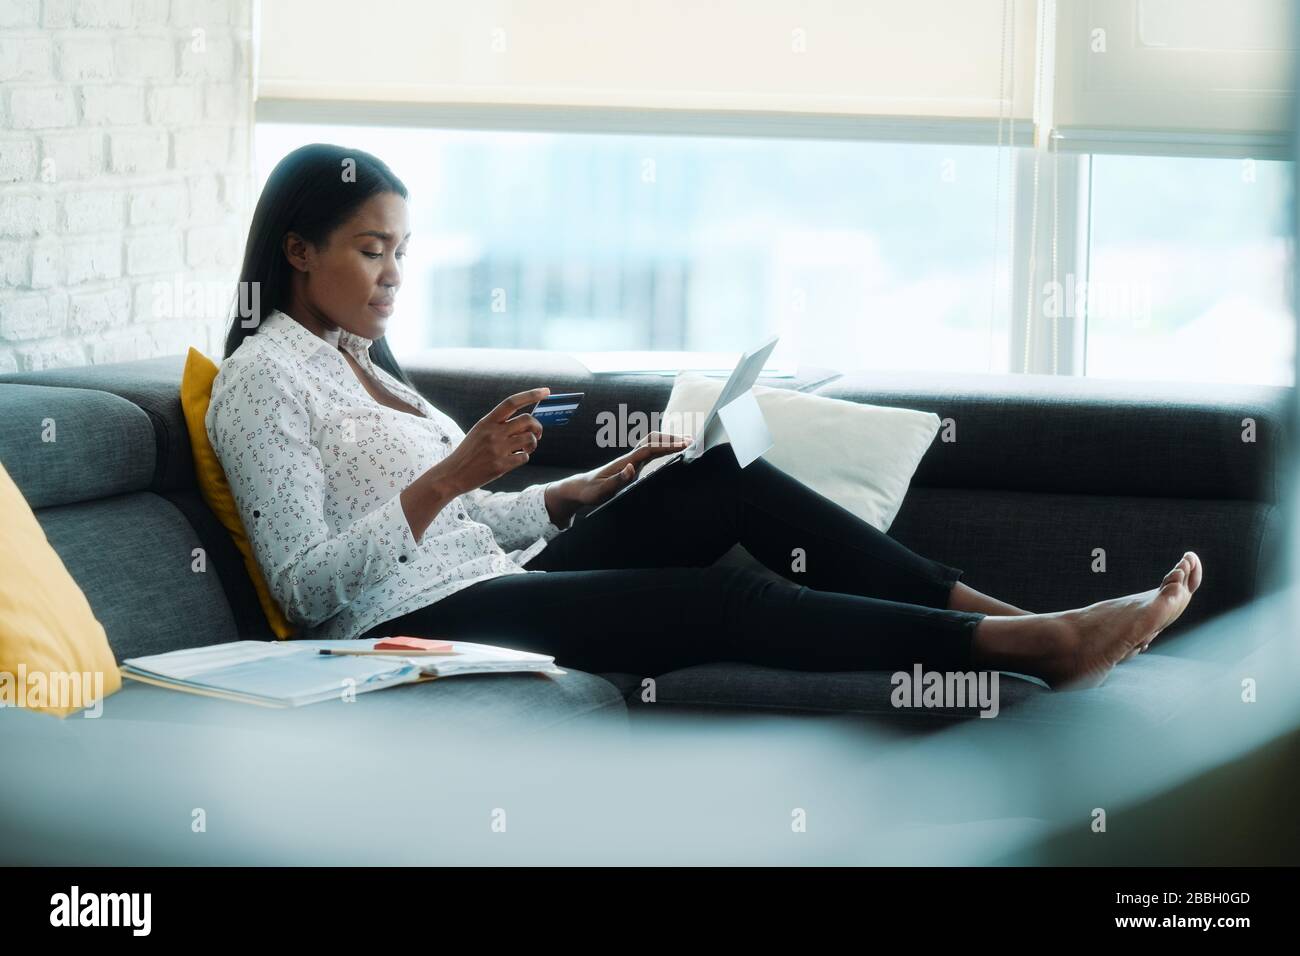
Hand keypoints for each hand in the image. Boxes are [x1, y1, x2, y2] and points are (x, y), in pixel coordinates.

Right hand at [439, 387, 549, 494]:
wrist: (453, 474)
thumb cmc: (470, 452)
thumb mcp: (480, 432)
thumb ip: (499, 425)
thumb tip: (528, 423)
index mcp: (487, 421)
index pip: (511, 402)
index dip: (531, 395)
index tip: (546, 392)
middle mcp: (493, 433)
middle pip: (527, 420)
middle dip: (538, 426)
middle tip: (537, 434)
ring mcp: (497, 449)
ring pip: (530, 439)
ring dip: (533, 444)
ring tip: (526, 448)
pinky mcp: (500, 466)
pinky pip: (524, 457)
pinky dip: (524, 457)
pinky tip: (515, 459)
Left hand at [544, 431, 691, 525]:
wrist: (579, 488)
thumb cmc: (590, 491)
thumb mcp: (601, 490)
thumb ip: (617, 480)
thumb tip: (630, 468)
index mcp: (625, 462)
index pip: (650, 449)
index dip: (667, 445)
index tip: (683, 445)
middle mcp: (628, 458)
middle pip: (652, 440)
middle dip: (671, 439)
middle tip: (690, 441)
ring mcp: (630, 460)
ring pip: (651, 444)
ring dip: (667, 441)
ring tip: (685, 443)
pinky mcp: (630, 465)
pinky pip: (649, 452)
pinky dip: (662, 447)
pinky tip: (669, 451)